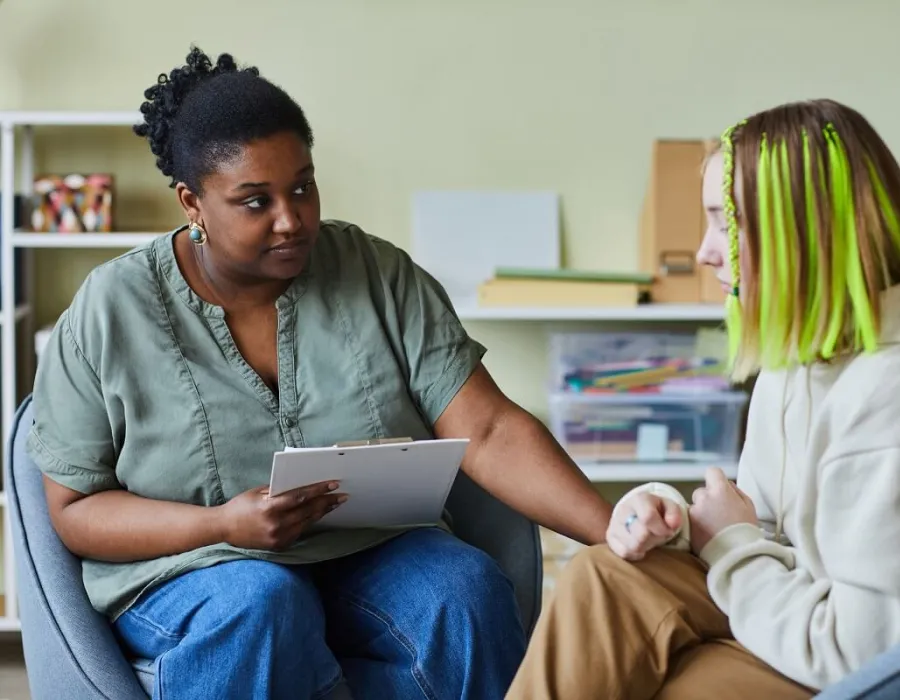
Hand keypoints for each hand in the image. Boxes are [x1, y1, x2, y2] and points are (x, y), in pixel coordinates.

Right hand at [215, 481, 347, 550]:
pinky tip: (318, 515)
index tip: (333, 484)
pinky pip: (299, 532)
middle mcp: (276, 524)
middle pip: (308, 511)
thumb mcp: (258, 492)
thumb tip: (302, 484)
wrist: (224, 529)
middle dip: (326, 502)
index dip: (319, 490)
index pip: (300, 497)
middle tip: (342, 496)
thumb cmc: (240, 506)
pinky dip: (309, 522)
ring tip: (334, 504)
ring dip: (322, 513)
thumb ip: (279, 490)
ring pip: (307, 522)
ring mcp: (278, 537)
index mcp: (269, 507)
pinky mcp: (279, 546)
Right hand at [607, 492, 682, 560]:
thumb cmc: (656, 510)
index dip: (661, 529)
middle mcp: (623, 510)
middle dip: (654, 538)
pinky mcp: (610, 537)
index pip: (648, 518)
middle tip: (657, 534)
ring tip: (648, 539)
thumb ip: (674, 513)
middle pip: (640, 535)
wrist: (638, 512)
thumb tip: (672, 524)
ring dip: (645, 547)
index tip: (667, 531)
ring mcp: (614, 524)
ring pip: (632, 546)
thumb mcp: (669, 507)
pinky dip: (635, 553)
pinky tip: (639, 546)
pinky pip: (624, 553)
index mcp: (639, 499)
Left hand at [689, 467, 756, 553]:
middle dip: (708, 499)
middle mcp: (704, 498)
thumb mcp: (748, 506)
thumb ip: (735, 491)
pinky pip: (689, 519)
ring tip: (713, 527)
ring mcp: (694, 512)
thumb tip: (726, 483)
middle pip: (701, 491)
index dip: (716, 479)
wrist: (737, 555)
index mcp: (721, 490)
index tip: (719, 488)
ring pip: (694, 506)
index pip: (712, 471)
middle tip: (718, 514)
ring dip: (701, 512)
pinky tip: (707, 533)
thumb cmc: (746, 530)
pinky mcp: (687, 525)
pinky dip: (696, 523)